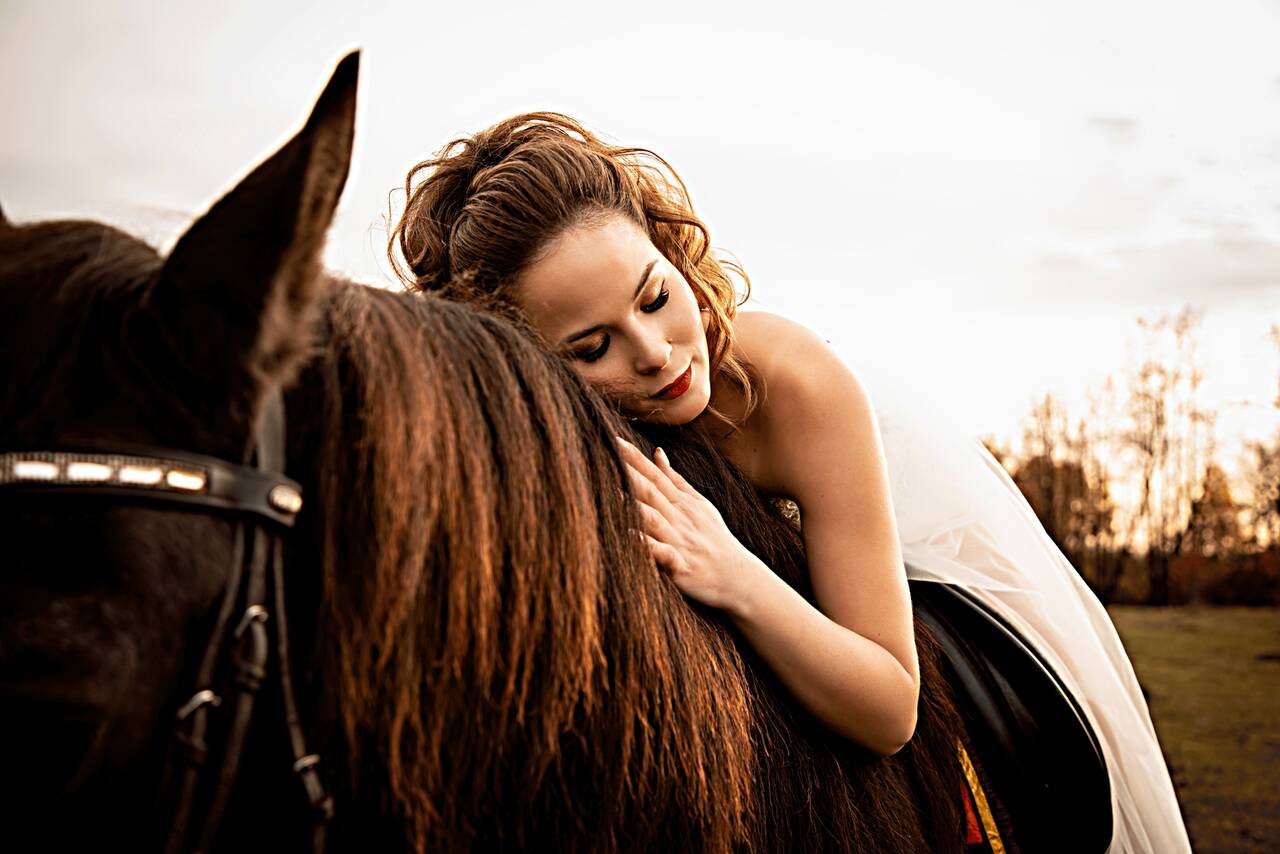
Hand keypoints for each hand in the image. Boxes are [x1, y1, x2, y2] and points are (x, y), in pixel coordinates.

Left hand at [615, 437, 756, 611]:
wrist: (739, 577)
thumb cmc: (715, 539)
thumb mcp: (699, 504)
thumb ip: (675, 479)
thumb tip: (657, 452)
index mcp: (682, 502)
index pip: (655, 475)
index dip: (635, 458)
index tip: (614, 439)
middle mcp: (679, 518)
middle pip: (651, 492)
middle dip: (629, 473)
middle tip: (605, 454)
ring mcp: (680, 541)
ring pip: (653, 520)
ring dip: (633, 506)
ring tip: (611, 493)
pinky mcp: (681, 566)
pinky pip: (663, 554)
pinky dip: (647, 545)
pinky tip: (630, 537)